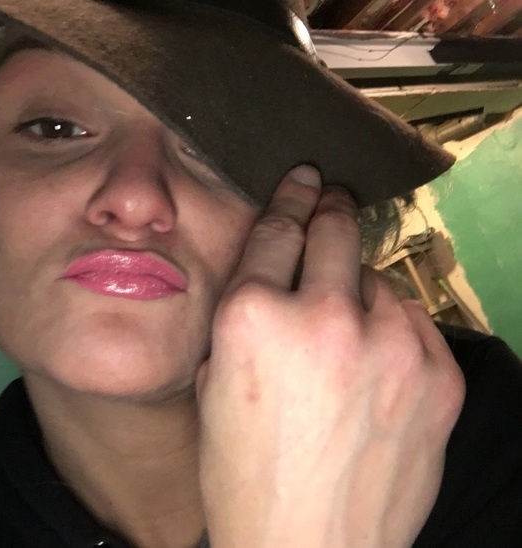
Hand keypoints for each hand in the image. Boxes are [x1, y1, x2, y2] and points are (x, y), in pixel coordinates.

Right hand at [196, 165, 464, 547]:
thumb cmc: (244, 473)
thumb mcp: (213, 382)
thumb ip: (244, 316)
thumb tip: (275, 272)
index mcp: (253, 318)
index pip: (278, 231)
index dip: (290, 198)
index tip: (304, 179)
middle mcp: (325, 320)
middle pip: (335, 232)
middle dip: (330, 211)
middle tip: (331, 200)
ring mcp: (391, 347)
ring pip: (378, 280)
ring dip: (359, 290)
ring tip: (345, 329)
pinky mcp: (438, 377)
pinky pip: (412, 323)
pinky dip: (392, 329)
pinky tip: (375, 362)